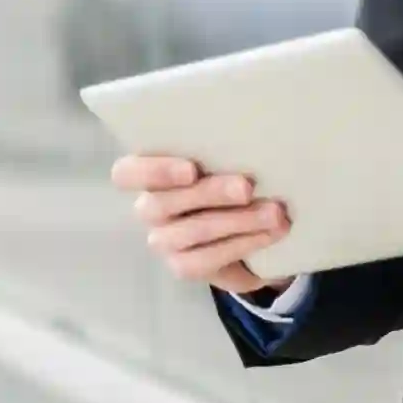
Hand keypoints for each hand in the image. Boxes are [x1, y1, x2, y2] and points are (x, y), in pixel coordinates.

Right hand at [110, 155, 293, 296]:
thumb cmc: (235, 180)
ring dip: (237, 221)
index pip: (127, 173)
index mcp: (153, 175)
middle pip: (161, 203)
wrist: (253, 231)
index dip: (154, 171)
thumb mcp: (230, 162)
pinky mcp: (183, 266)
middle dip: (209, 193)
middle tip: (247, 188)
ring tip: (275, 214)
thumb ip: (228, 151)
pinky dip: (243, 244)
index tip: (191, 170)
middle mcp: (151, 208)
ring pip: (189, 232)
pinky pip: (206, 260)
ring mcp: (164, 240)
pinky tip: (271, 234)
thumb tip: (259, 136)